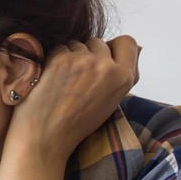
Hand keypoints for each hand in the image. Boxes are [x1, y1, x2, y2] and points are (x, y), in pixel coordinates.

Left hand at [10, 36, 139, 164]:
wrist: (45, 138)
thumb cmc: (75, 123)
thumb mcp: (111, 100)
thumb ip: (120, 74)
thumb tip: (135, 48)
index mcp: (124, 78)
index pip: (127, 42)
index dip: (113, 47)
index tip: (101, 58)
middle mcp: (107, 66)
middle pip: (98, 42)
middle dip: (87, 53)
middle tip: (75, 77)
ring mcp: (84, 61)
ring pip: (77, 43)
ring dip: (68, 55)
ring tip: (62, 81)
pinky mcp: (60, 59)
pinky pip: (58, 47)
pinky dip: (52, 59)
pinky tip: (49, 79)